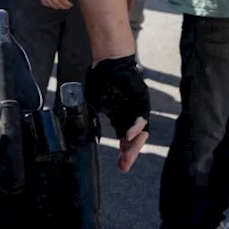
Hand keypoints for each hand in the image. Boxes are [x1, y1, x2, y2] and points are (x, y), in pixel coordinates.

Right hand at [31, 0, 74, 9]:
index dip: (67, 3)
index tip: (71, 4)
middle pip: (56, 2)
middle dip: (63, 6)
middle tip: (68, 6)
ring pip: (50, 3)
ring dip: (57, 7)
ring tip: (62, 6)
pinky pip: (43, 2)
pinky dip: (49, 5)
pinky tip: (53, 5)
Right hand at [85, 55, 151, 172]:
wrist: (108, 61)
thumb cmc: (101, 80)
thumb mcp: (94, 104)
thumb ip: (94, 117)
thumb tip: (86, 132)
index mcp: (121, 117)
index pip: (126, 140)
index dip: (124, 154)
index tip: (120, 166)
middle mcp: (132, 115)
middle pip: (136, 139)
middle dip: (130, 154)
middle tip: (124, 166)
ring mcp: (138, 107)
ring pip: (142, 130)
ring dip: (135, 144)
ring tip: (127, 155)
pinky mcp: (141, 99)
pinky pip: (142, 116)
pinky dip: (136, 127)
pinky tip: (128, 135)